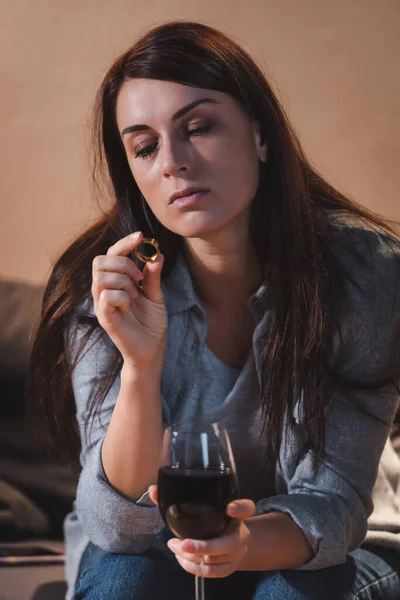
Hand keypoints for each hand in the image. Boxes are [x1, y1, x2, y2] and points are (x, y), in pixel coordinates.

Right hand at [91, 232, 167, 367]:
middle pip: (100, 261)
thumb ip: (153, 277)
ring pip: (102, 277)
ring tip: (135, 295)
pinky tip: (130, 306)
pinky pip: (107, 296)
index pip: (111, 254)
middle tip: (139, 278)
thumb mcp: (156, 295)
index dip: (124, 243)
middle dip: (123, 263)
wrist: (152, 349)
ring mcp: (102, 304)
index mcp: (115, 282)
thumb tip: (158, 255)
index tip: (141, 236)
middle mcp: (104, 290)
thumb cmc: (151, 323)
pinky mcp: (105, 318)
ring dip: (123, 281)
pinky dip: (122, 297)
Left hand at [148, 485, 255, 577]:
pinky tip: (180, 558)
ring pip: (213, 561)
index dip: (239, 508)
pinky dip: (193, 568)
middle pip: (225, 545)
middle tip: (182, 543)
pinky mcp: (229, 568)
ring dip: (191, 557)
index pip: (247, 508)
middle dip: (202, 546)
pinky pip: (211, 573)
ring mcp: (236, 554)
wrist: (235, 540)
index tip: (229, 507)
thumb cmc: (217, 518)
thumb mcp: (209, 505)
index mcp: (239, 514)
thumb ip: (181, 496)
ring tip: (174, 547)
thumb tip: (153, 489)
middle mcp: (241, 534)